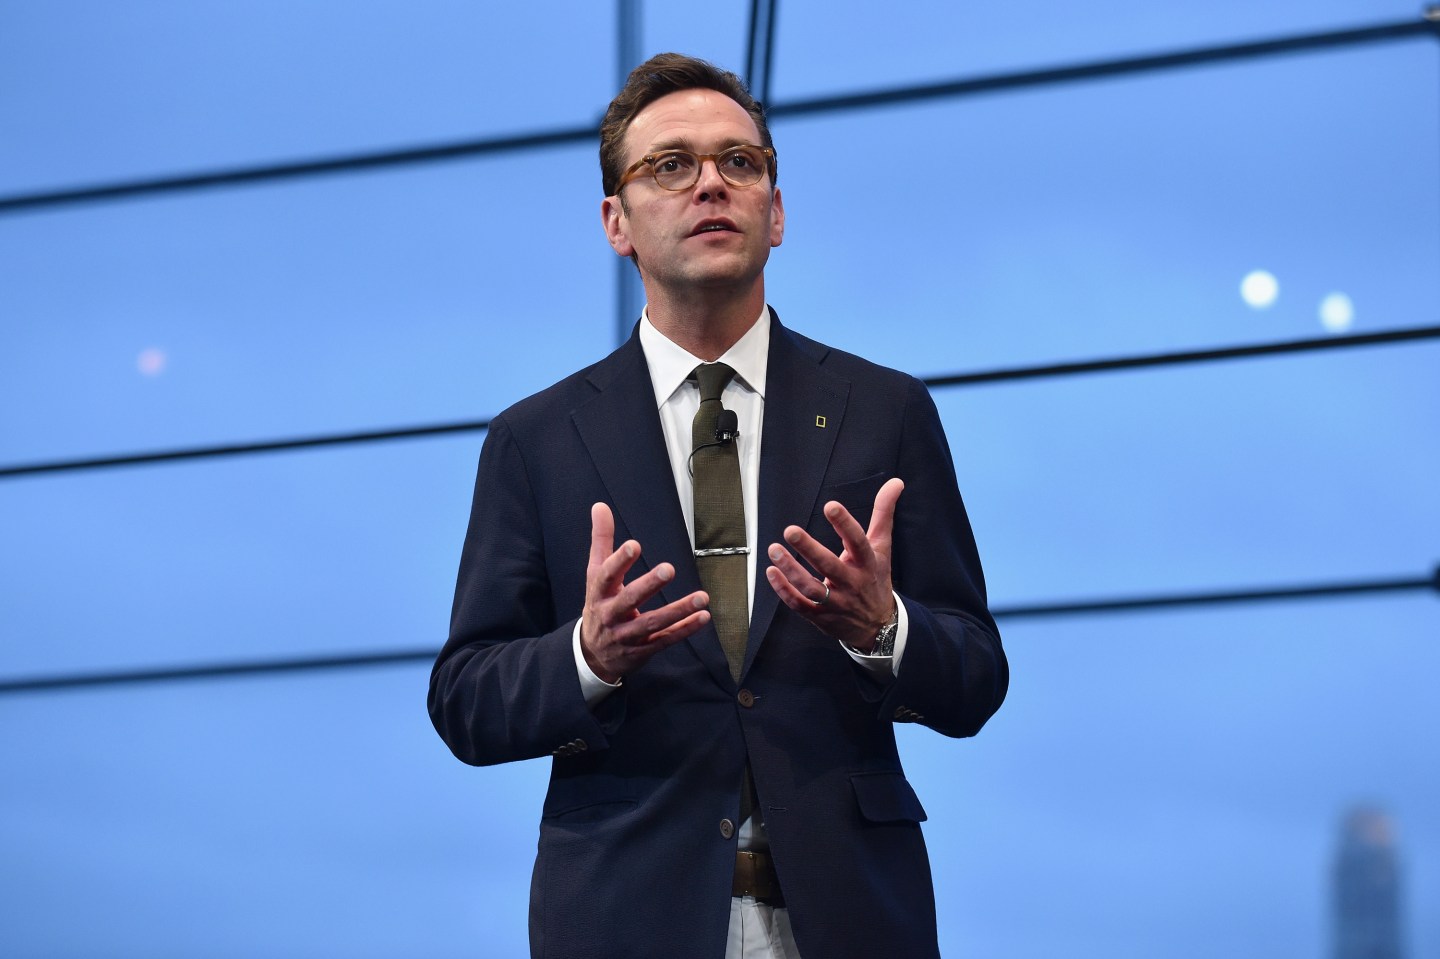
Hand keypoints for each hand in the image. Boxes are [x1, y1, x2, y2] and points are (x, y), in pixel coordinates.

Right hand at [580, 503, 709, 681]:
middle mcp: (611, 614)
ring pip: (653, 623)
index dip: (619, 561)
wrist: (593, 654)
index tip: (634, 545)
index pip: (606, 575)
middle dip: (649, 585)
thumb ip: (601, 539)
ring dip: (678, 610)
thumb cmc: (599, 604)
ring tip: (701, 597)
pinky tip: (703, 617)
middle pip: (629, 600)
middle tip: (668, 569)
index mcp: (599, 592)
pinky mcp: (643, 649)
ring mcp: (627, 635)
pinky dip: (685, 629)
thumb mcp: (595, 573)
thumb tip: (600, 506)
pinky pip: (665, 640)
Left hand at [765, 477, 902, 650]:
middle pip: (830, 566)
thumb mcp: (882, 547)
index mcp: (868, 563)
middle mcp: (852, 583)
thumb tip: (895, 482)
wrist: (879, 626)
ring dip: (791, 569)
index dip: (845, 524)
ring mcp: (835, 602)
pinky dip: (784, 591)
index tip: (831, 506)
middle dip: (809, 549)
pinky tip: (771, 572)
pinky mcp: (820, 616)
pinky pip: (799, 605)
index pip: (858, 542)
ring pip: (811, 587)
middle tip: (790, 530)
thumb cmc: (876, 578)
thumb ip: (883, 513)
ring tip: (774, 549)